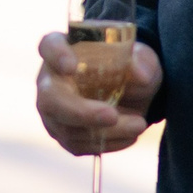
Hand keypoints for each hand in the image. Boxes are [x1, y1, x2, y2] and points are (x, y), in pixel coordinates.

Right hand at [35, 33, 162, 155]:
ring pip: (68, 129)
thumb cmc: (128, 66)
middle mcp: (50, 79)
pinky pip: (77, 146)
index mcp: (64, 48)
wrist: (131, 92)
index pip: (50, 46)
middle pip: (50, 98)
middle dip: (80, 112)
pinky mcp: (63, 133)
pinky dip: (106, 144)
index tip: (71, 66)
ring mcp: (53, 110)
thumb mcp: (142, 57)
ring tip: (139, 124)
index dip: (56, 56)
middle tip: (112, 116)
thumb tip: (140, 76)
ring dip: (105, 131)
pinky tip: (129, 136)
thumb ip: (142, 61)